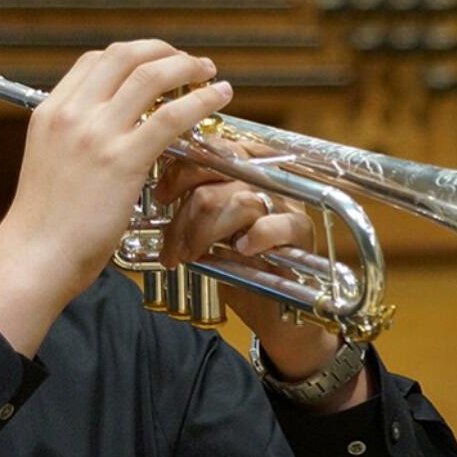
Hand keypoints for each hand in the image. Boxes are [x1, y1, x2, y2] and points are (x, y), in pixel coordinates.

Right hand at [0, 40, 231, 353]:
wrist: (35, 255)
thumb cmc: (42, 223)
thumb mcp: (46, 160)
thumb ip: (71, 138)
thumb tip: (103, 132)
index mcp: (51, 111)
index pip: (95, 60)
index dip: (132, 55)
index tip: (154, 64)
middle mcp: (72, 114)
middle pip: (125, 56)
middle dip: (163, 51)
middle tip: (188, 62)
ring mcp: (97, 134)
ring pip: (151, 76)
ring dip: (187, 67)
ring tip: (209, 73)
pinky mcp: (123, 160)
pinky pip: (171, 116)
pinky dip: (201, 100)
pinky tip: (217, 98)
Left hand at [154, 140, 370, 410]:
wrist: (273, 307)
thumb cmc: (234, 263)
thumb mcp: (205, 228)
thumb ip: (191, 203)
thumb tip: (154, 188)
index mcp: (243, 167)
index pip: (211, 148)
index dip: (181, 169)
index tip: (161, 195)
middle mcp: (266, 177)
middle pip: (220, 171)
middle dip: (186, 209)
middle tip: (170, 243)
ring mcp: (286, 201)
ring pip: (238, 199)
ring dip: (203, 232)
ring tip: (186, 257)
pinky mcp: (302, 231)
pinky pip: (277, 223)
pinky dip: (255, 236)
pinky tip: (239, 251)